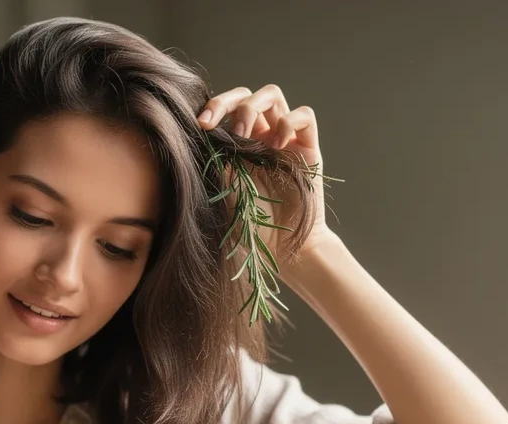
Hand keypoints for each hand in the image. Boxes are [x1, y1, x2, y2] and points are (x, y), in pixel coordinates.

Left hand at [197, 85, 332, 253]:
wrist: (281, 246)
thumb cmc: (250, 224)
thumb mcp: (223, 185)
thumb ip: (215, 157)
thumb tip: (198, 131)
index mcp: (238, 143)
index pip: (226, 108)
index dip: (213, 107)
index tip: (200, 124)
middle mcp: (261, 136)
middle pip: (247, 94)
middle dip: (227, 101)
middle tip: (213, 122)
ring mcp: (284, 139)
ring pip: (272, 95)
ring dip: (253, 107)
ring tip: (245, 133)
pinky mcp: (309, 148)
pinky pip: (304, 116)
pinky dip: (288, 122)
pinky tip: (276, 145)